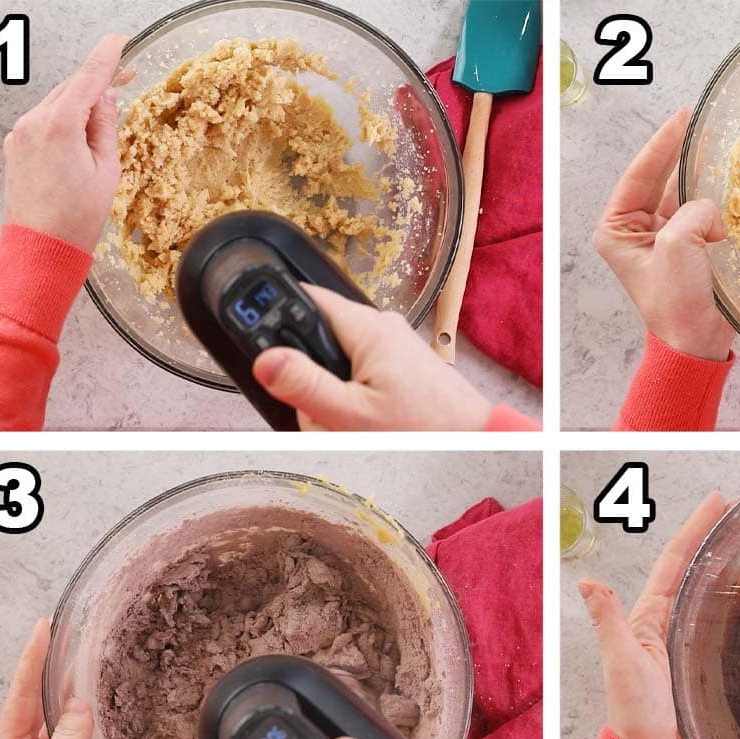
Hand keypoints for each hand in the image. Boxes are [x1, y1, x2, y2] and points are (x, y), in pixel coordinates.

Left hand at [0, 620, 120, 738]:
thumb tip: (79, 704)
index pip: (20, 698)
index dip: (31, 661)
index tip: (42, 630)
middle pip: (30, 699)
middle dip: (41, 664)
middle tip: (56, 630)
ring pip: (50, 711)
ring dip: (59, 683)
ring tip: (72, 653)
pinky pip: (69, 727)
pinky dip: (77, 705)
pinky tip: (89, 694)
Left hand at [3, 34, 130, 252]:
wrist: (42, 245)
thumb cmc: (77, 216)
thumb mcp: (106, 170)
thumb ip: (105, 127)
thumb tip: (107, 99)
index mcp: (59, 125)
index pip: (87, 79)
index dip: (106, 58)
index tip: (119, 41)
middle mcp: (33, 122)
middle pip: (70, 89)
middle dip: (97, 82)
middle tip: (125, 76)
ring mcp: (20, 133)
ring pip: (56, 104)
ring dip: (81, 104)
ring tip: (105, 115)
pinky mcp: (16, 146)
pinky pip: (44, 121)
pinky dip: (64, 120)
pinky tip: (81, 134)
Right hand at [253, 285, 495, 430]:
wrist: (473, 440)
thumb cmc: (425, 430)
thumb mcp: (352, 415)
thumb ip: (305, 386)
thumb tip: (266, 360)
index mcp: (369, 328)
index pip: (307, 297)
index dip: (279, 317)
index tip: (266, 343)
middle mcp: (384, 327)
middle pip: (320, 336)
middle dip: (311, 376)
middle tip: (323, 409)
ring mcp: (396, 345)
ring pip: (340, 361)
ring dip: (334, 394)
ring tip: (351, 422)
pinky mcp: (404, 365)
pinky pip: (362, 374)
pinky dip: (357, 399)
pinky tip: (369, 421)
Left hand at [578, 492, 730, 738]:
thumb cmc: (633, 714)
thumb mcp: (621, 662)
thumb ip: (609, 622)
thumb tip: (588, 582)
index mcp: (650, 617)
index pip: (675, 561)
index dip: (695, 529)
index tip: (717, 502)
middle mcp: (669, 624)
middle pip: (696, 571)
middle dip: (717, 539)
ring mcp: (689, 644)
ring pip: (713, 596)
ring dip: (732, 569)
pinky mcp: (705, 666)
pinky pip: (726, 627)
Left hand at [593, 109, 735, 362]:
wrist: (695, 341)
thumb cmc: (676, 300)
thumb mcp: (678, 245)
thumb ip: (693, 211)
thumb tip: (712, 212)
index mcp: (616, 230)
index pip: (638, 175)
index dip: (661, 145)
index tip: (681, 117)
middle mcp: (634, 231)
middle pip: (656, 180)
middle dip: (677, 153)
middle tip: (697, 121)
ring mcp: (660, 238)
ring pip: (679, 194)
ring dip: (696, 175)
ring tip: (714, 145)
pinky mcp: (686, 247)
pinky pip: (698, 211)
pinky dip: (711, 198)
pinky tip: (726, 181)